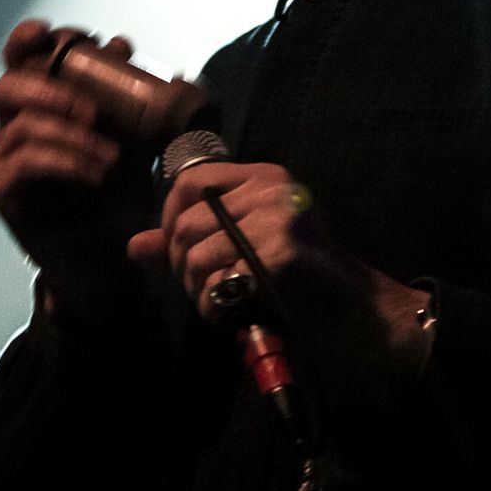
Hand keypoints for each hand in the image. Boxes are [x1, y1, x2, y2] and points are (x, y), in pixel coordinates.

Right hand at [0, 19, 151, 317]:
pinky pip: (24, 164)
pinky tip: (96, 173)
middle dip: (50, 86)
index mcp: (42, 106)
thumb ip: (123, 94)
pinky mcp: (4, 193)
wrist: (109, 256)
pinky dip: (65, 163)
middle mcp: (15, 127)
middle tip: (92, 108)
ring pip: (22, 126)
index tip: (50, 32)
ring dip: (72, 135)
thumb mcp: (129, 137)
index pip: (23, 62)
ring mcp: (5, 160)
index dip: (28, 41)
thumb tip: (121, 43)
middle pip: (9, 86)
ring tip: (112, 157)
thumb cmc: (117, 192)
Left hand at [128, 161, 435, 384]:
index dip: (169, 216)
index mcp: (264, 177)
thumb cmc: (301, 273)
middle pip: (187, 222)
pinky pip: (217, 282)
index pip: (191, 180)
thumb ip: (194, 238)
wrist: (355, 303)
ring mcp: (276, 219)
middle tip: (198, 288)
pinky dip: (213, 306)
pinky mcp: (279, 253)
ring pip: (196, 254)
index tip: (177, 248)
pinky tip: (228, 314)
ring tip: (215, 303)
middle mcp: (270, 189)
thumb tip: (135, 246)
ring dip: (196, 290)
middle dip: (179, 264)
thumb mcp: (247, 242)